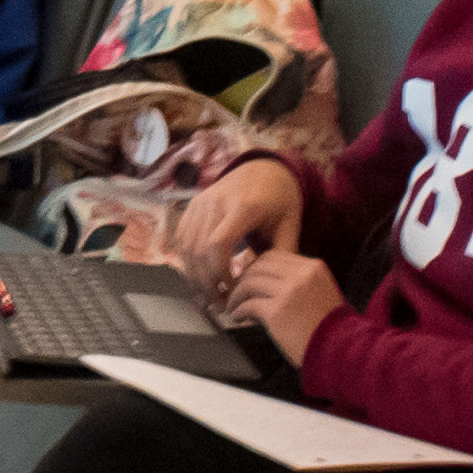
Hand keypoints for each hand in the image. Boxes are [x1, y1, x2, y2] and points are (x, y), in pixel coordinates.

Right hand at [160, 160, 306, 298]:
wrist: (265, 170)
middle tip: (218, 303)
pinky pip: (182, 237)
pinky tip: (199, 275)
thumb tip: (268, 286)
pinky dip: (187, 260)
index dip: (220, 272)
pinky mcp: (193, 205)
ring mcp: (201, 202)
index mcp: (243, 206)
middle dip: (206, 281)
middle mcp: (216, 201)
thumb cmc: (280, 201)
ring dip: (194, 274)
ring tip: (208, 294)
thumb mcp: (289, 225)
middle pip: (199, 249)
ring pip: (186, 246)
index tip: (231, 291)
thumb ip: (282, 255)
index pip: (218, 244)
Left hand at [216, 247, 345, 358]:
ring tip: (234, 307)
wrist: (340, 350)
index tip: (250, 278)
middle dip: (244, 278)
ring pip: (249, 283)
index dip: (258, 267)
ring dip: (237, 295)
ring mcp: (288, 292)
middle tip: (237, 292)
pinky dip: (239, 311)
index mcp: (313, 267)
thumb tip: (269, 280)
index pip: (275, 256)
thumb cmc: (332, 327)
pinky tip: (238, 318)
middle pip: (259, 266)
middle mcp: (301, 274)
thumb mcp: (322, 291)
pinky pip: (248, 305)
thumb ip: (300, 281)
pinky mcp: (276, 312)